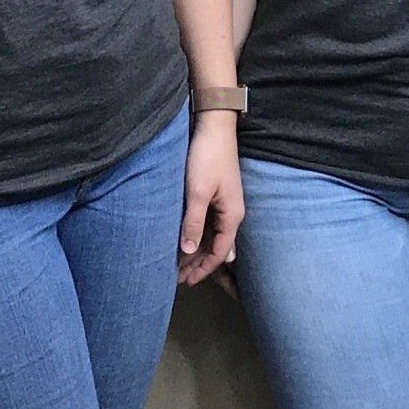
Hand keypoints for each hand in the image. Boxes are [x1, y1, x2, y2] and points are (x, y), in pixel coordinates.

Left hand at [178, 112, 243, 286]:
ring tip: (176, 262)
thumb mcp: (198, 192)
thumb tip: (187, 252)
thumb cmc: (207, 157)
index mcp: (232, 215)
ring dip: (194, 249)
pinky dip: (195, 233)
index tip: (186, 282)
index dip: (203, 269)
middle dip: (197, 263)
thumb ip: (194, 223)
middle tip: (176, 278)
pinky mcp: (215, 193)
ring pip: (210, 235)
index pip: (219, 252)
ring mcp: (224, 202)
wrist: (214, 126)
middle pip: (215, 246)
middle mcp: (231, 212)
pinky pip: (207, 222)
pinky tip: (182, 238)